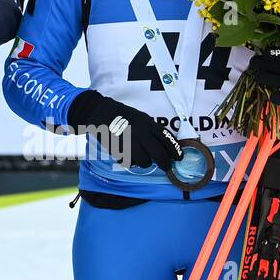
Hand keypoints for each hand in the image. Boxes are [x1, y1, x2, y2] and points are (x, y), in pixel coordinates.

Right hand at [68, 90, 182, 170]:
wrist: (100, 112)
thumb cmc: (122, 115)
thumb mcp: (140, 117)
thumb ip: (151, 130)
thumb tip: (164, 146)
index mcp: (148, 124)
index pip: (167, 140)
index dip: (175, 151)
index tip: (179, 158)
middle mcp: (142, 134)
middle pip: (160, 155)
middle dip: (165, 164)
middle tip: (166, 167)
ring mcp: (130, 143)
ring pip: (145, 162)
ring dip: (144, 162)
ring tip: (139, 157)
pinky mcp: (119, 150)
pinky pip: (129, 162)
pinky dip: (129, 161)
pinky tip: (126, 155)